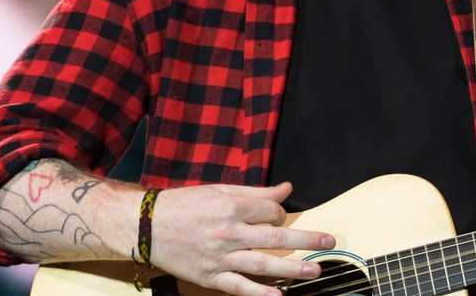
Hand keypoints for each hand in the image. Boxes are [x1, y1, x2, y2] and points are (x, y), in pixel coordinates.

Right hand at [149, 182, 335, 295]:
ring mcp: (220, 257)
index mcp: (231, 207)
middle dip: (306, 240)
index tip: (280, 217)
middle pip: (276, 238)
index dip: (282, 214)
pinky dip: (259, 293)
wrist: (146, 226)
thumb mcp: (221, 190)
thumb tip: (287, 189)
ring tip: (314, 271)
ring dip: (291, 269)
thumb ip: (256, 192)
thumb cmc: (185, 205)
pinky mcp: (210, 277)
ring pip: (262, 265)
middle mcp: (229, 233)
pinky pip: (239, 287)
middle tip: (329, 242)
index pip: (272, 212)